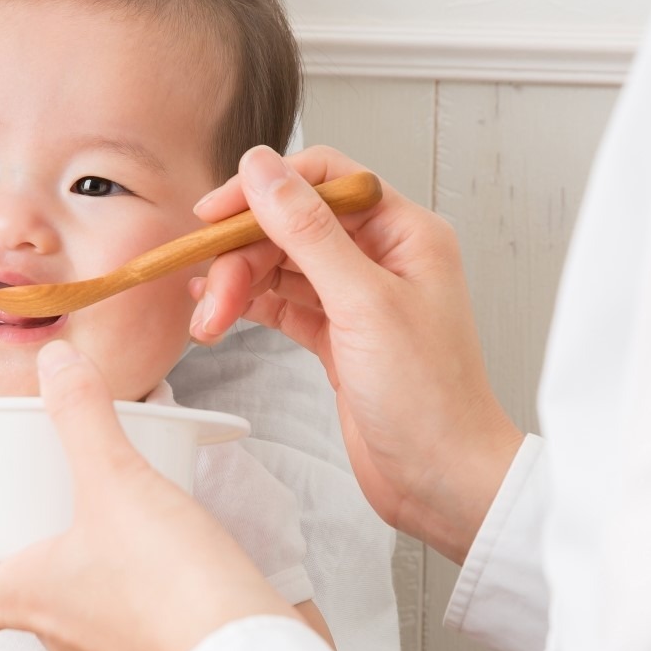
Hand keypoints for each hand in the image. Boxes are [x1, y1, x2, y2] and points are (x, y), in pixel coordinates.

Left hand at [0, 340, 296, 650]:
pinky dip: (119, 603)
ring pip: (66, 622)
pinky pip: (120, 634)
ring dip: (63, 588)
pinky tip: (148, 574)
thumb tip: (54, 362)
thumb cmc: (170, 583)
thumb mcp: (119, 482)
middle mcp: (57, 639)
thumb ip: (84, 419)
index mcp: (27, 597)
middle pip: (5, 609)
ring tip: (83, 540)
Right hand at [188, 145, 524, 562]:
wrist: (442, 481)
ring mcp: (359, 298)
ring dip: (239, 285)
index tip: (215, 213)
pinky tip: (217, 310)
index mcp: (406, 233)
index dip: (265, 190)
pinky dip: (249, 305)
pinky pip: (283, 303)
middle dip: (244, 254)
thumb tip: (265, 169)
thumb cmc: (430, 400)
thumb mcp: (362, 303)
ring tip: (208, 319)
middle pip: (293, 225)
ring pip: (282, 266)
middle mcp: (383, 257)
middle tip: (210, 291)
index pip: (324, 180)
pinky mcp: (338, 336)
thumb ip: (308, 231)